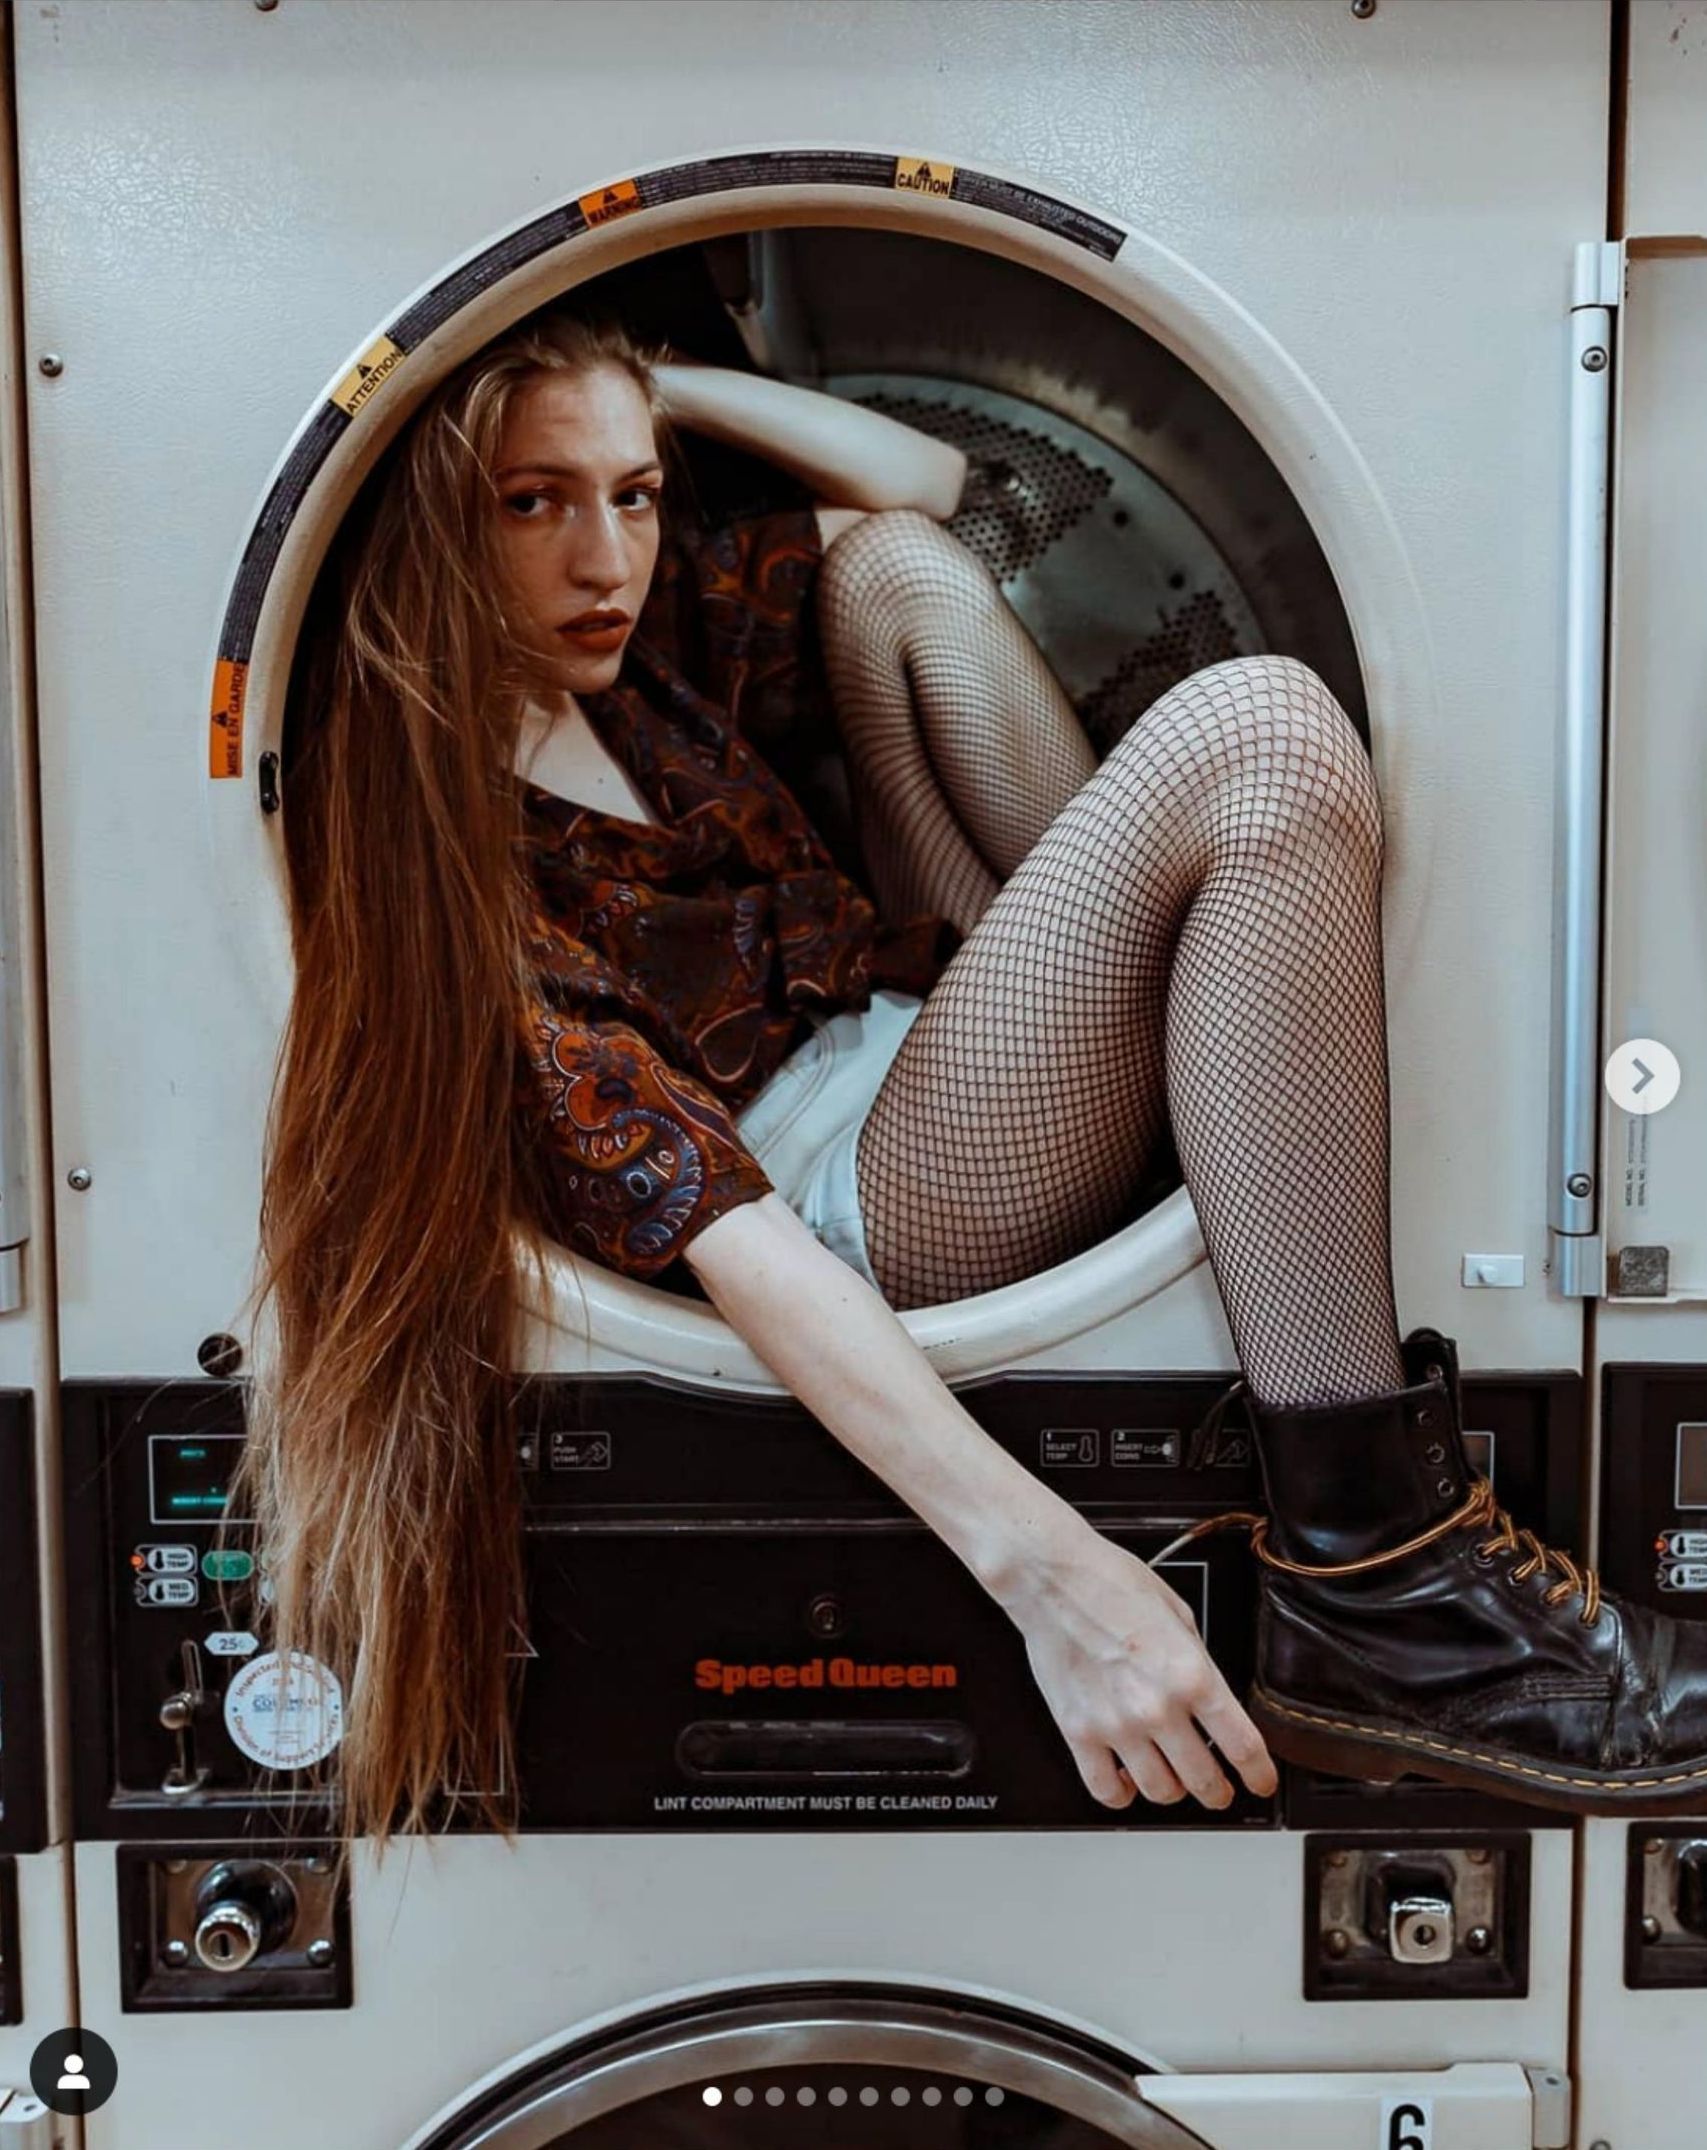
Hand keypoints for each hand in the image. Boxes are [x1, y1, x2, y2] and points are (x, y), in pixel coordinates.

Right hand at [1000, 1519, 1278, 1811]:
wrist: (1052, 1577)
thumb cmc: (1111, 1582)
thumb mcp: (1179, 1614)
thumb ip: (1198, 1663)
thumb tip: (1210, 1699)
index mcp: (1191, 1674)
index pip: (1242, 1747)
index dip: (1259, 1775)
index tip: (1260, 1781)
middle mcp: (1157, 1707)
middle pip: (1205, 1781)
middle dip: (1220, 1792)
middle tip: (1220, 1790)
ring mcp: (1115, 1724)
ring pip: (1160, 1791)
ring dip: (1173, 1791)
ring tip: (1172, 1779)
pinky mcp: (1078, 1731)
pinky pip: (1105, 1789)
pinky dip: (1121, 1793)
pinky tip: (1125, 1778)